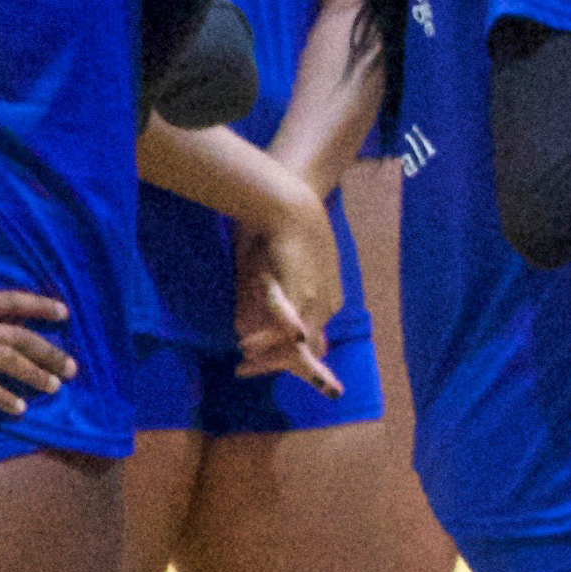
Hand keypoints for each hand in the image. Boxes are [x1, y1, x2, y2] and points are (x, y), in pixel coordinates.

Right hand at [0, 276, 71, 411]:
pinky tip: (18, 409)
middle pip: (19, 337)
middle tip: (73, 367)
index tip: (64, 312)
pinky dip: (3, 398)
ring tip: (56, 387)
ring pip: (8, 360)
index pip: (12, 301)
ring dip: (35, 374)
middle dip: (49, 352)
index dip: (40, 306)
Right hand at [236, 209, 345, 395]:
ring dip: (268, 355)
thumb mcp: (274, 272)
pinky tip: (249, 345)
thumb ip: (267, 302)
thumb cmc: (277, 233)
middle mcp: (326, 303)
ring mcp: (315, 297)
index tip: (256, 361)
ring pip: (297, 342)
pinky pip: (286, 322)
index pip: (310, 339)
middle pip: (307, 348)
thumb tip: (247, 328)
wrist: (288, 201)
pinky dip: (268, 337)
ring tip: (244, 364)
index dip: (287, 357)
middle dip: (276, 365)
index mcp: (325, 299)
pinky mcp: (299, 288)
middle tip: (245, 370)